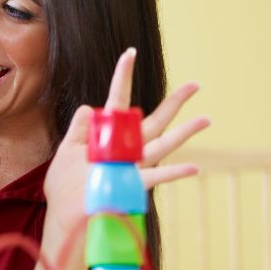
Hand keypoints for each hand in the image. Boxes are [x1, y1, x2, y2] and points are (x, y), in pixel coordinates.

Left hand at [44, 48, 208, 228]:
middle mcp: (125, 149)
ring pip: (163, 145)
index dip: (123, 77)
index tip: (130, 53)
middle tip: (195, 84)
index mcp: (107, 135)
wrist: (63, 216)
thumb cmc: (64, 187)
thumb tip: (90, 106)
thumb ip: (80, 129)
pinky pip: (156, 178)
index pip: (118, 101)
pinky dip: (175, 173)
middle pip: (155, 121)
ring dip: (185, 132)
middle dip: (175, 103)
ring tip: (207, 119)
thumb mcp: (66, 151)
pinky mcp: (131, 185)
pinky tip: (195, 168)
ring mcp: (131, 166)